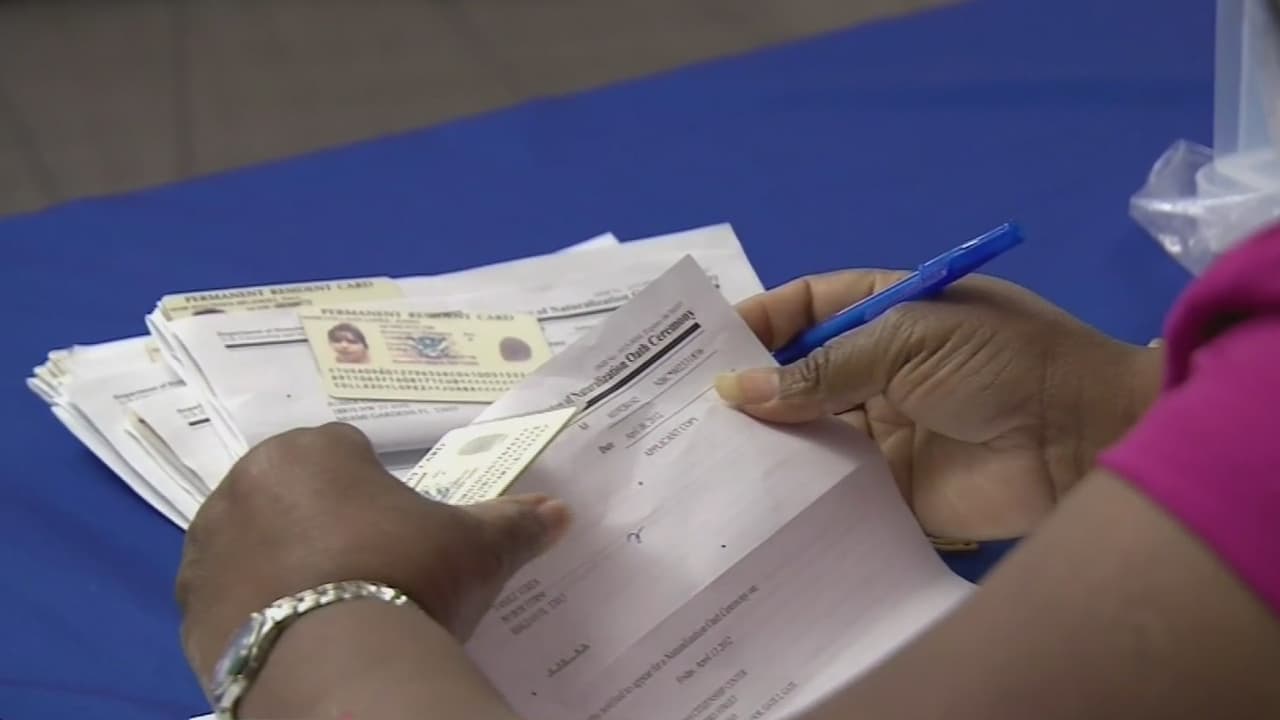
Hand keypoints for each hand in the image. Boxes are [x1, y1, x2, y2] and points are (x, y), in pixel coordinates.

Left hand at [176, 422, 569, 686]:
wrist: (337, 664)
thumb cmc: (408, 576)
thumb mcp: (473, 548)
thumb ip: (512, 523)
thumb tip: (561, 511)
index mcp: (310, 453)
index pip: (341, 451)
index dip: (371, 488)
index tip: (394, 529)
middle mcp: (244, 486)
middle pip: (288, 492)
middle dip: (318, 519)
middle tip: (364, 567)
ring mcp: (208, 548)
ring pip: (250, 542)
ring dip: (277, 561)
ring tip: (327, 607)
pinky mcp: (188, 608)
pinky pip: (224, 597)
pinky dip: (251, 610)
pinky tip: (293, 636)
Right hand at [717, 271, 1160, 539]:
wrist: (1084, 440)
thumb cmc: (1002, 363)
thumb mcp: (907, 340)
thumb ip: (821, 370)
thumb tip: (735, 391)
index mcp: (887, 314)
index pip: (808, 309)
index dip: (758, 321)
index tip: (703, 346)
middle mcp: (878, 371)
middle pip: (798, 375)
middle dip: (749, 387)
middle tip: (685, 409)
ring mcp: (883, 431)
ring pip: (807, 434)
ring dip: (764, 441)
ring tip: (700, 454)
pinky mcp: (890, 490)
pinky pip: (831, 489)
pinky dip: (794, 493)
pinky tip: (746, 498)